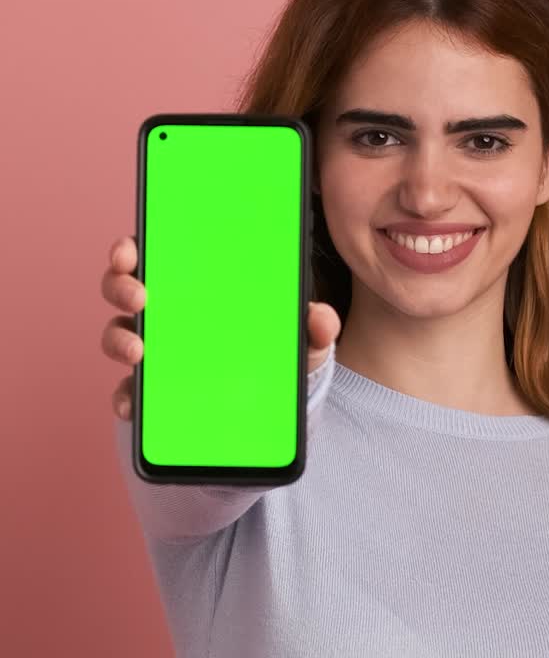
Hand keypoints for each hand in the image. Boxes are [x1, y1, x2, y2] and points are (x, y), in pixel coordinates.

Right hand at [100, 235, 340, 420]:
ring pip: (118, 336)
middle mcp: (164, 313)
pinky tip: (131, 406)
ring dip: (119, 340)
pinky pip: (128, 392)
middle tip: (139, 297)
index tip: (129, 251)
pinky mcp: (151, 391)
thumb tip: (321, 317)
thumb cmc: (273, 354)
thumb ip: (313, 328)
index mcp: (193, 285)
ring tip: (138, 352)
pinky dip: (125, 398)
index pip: (153, 254)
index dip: (131, 249)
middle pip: (123, 289)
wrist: (269, 409)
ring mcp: (153, 351)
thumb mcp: (299, 341)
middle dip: (120, 287)